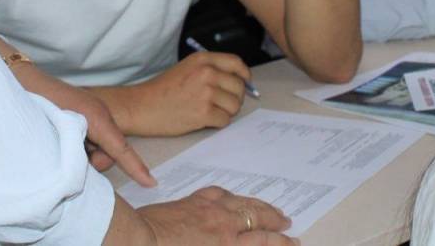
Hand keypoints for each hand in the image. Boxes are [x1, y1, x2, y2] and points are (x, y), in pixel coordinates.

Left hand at [0, 39, 155, 186]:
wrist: (19, 77)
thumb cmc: (35, 101)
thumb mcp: (56, 130)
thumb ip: (75, 150)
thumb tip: (87, 169)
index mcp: (95, 116)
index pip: (120, 148)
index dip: (136, 168)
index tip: (152, 184)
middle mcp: (98, 113)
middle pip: (110, 151)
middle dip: (94, 162)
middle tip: (65, 159)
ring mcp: (91, 111)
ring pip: (98, 146)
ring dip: (83, 153)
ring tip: (57, 144)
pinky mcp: (83, 112)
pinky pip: (90, 136)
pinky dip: (79, 144)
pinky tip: (58, 139)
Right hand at [115, 51, 250, 136]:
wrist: (141, 106)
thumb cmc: (162, 90)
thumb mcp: (187, 68)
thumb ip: (211, 70)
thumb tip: (239, 80)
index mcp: (202, 60)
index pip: (236, 63)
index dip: (244, 75)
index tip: (246, 82)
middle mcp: (206, 73)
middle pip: (238, 87)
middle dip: (234, 98)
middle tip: (221, 103)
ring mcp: (205, 93)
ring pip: (234, 105)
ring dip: (225, 112)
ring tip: (208, 111)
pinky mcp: (203, 113)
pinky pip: (224, 120)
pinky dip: (217, 123)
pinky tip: (203, 120)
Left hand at [137, 186, 296, 244]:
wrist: (140, 241)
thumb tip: (240, 244)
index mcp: (229, 245)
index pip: (265, 242)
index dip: (282, 243)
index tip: (293, 243)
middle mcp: (224, 224)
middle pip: (259, 217)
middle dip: (276, 221)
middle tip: (287, 223)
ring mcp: (209, 208)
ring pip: (243, 202)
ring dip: (260, 206)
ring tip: (270, 209)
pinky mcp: (193, 200)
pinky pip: (219, 193)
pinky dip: (231, 196)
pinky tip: (233, 198)